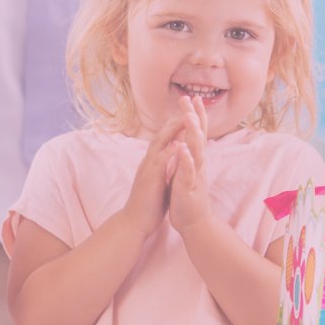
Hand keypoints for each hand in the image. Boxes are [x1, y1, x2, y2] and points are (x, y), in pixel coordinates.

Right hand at [119, 113, 185, 238]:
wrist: (136, 221)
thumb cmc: (150, 201)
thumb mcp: (159, 178)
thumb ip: (165, 165)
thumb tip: (172, 155)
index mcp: (154, 161)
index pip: (165, 137)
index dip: (176, 123)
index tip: (188, 110)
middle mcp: (149, 160)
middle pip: (161, 134)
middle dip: (174, 118)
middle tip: (187, 103)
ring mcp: (148, 169)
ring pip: (159, 144)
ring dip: (172, 130)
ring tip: (184, 117)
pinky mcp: (149, 179)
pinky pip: (159, 163)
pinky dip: (169, 152)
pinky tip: (179, 144)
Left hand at [168, 97, 215, 237]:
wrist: (193, 221)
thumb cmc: (187, 195)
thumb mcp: (186, 170)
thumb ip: (188, 154)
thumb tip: (185, 138)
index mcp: (194, 159)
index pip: (196, 133)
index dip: (195, 115)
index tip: (192, 97)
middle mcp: (198, 163)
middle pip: (198, 136)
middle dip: (195, 117)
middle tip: (191, 98)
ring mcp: (195, 175)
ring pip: (196, 151)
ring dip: (193, 134)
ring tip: (189, 118)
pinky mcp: (189, 187)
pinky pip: (188, 172)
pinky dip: (186, 160)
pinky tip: (183, 149)